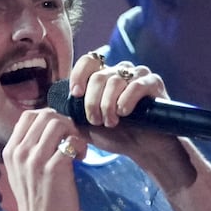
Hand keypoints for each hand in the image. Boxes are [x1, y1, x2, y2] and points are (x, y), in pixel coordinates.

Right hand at [2, 106, 80, 210]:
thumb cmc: (37, 202)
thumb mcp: (21, 173)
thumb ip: (27, 151)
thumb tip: (46, 130)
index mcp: (11, 151)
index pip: (28, 116)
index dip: (49, 117)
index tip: (60, 133)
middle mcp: (20, 152)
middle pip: (46, 115)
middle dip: (65, 123)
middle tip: (72, 140)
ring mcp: (36, 160)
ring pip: (58, 124)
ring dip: (74, 133)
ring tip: (77, 150)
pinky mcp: (54, 169)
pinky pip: (71, 142)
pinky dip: (81, 146)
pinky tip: (82, 159)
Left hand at [67, 53, 196, 189]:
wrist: (144, 149)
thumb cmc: (117, 136)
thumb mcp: (87, 125)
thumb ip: (72, 112)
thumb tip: (56, 104)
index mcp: (105, 75)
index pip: (89, 61)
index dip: (79, 75)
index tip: (75, 94)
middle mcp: (121, 70)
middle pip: (99, 76)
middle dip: (92, 101)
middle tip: (95, 121)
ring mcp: (139, 74)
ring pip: (114, 81)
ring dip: (107, 105)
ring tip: (111, 123)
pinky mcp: (153, 82)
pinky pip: (136, 85)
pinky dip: (126, 100)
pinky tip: (124, 113)